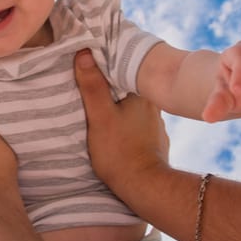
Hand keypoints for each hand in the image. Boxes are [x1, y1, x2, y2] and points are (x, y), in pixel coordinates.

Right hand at [74, 50, 169, 192]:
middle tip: (89, 84)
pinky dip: (126, 123)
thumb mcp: (100, 117)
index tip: (88, 63)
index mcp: (142, 93)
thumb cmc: (120, 152)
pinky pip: (137, 124)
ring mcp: (155, 124)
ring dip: (118, 105)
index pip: (122, 70)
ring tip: (100, 107)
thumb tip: (84, 53)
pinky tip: (116, 128)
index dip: (104, 65)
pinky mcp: (153, 141)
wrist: (144, 187)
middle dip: (110, 86)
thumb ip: (92, 86)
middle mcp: (153, 105)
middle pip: (127, 88)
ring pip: (132, 106)